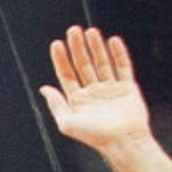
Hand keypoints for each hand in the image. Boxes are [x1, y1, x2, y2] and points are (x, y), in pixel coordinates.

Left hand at [39, 25, 149, 151]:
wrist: (123, 142)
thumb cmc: (94, 136)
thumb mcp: (67, 122)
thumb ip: (56, 104)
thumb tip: (44, 88)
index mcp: (77, 100)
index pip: (67, 74)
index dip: (61, 59)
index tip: (56, 44)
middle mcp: (93, 93)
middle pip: (83, 65)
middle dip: (78, 48)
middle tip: (73, 30)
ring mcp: (110, 89)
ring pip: (102, 63)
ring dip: (96, 47)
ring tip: (91, 31)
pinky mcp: (127, 88)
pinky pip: (123, 67)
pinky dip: (119, 54)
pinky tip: (113, 41)